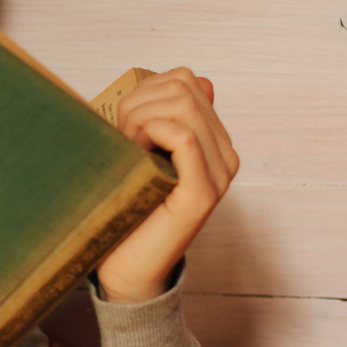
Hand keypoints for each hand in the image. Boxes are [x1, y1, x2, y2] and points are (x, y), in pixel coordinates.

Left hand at [95, 68, 239, 303]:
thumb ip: (165, 116)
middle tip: (122, 139)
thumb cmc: (128, 206)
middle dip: (139, 103)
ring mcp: (218, 174)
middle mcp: (225, 155)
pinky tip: (139, 153)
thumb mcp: (142, 149)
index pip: (185, 80)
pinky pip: (184, 137)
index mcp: (213, 141)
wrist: (124, 267)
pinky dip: (151, 133)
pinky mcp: (203, 193)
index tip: (124, 125)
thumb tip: (202, 80)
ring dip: (140, 119)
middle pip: (183, 86)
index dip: (144, 91)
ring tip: (129, 150)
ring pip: (183, 105)